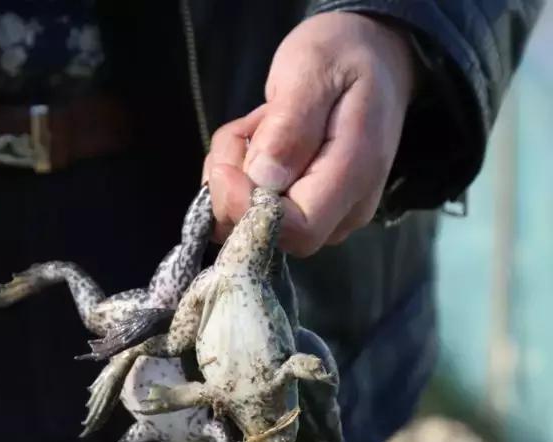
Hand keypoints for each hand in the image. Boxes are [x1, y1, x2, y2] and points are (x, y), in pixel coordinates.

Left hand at [202, 12, 415, 255]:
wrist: (371, 54)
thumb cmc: (343, 55)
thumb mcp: (312, 69)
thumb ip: (289, 126)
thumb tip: (264, 180)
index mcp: (355, 173)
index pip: (298, 230)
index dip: (248, 209)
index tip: (226, 167)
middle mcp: (344, 208)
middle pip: (266, 231)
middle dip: (234, 185)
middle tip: (245, 128)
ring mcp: (326, 213)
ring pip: (250, 220)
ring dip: (234, 172)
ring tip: (258, 123)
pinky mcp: (304, 208)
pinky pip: (251, 208)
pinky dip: (238, 174)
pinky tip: (257, 137)